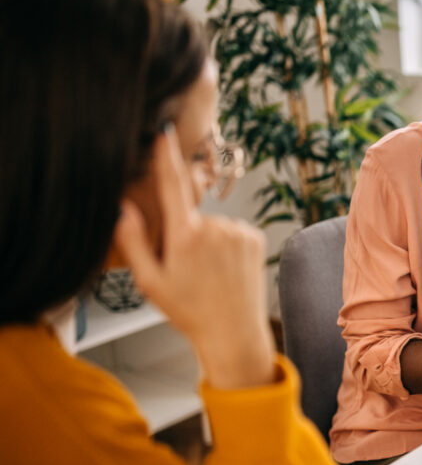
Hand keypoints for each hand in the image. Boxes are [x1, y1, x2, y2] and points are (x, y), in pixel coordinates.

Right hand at [114, 126, 274, 388]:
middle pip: (190, 217)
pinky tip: (226, 270)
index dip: (166, 156)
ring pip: (213, 226)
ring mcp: (238, 231)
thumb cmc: (188, 311)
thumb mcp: (149, 281)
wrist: (233, 332)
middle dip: (184, 234)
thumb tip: (123, 207)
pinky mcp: (255, 238)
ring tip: (209, 275)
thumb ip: (133, 240)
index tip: (163, 132)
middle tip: (187, 269)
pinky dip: (227, 245)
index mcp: (186, 236)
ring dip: (208, 243)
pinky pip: (233, 232)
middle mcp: (215, 227)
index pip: (171, 185)